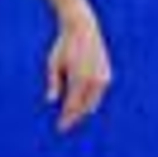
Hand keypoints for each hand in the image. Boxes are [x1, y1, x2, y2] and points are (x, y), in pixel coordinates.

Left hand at [47, 9, 113, 131]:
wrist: (82, 27)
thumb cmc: (63, 45)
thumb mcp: (53, 62)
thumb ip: (53, 82)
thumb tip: (50, 101)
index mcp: (79, 79)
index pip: (73, 107)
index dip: (66, 119)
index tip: (60, 128)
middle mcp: (93, 81)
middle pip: (84, 108)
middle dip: (75, 117)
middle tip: (65, 123)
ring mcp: (103, 79)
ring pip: (93, 103)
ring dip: (83, 109)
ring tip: (72, 114)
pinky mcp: (107, 75)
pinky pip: (98, 93)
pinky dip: (90, 99)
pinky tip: (82, 101)